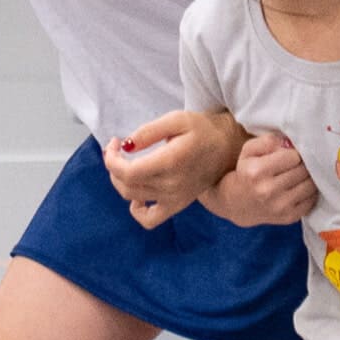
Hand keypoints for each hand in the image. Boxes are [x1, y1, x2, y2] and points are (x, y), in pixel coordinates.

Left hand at [107, 109, 237, 229]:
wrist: (228, 147)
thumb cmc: (202, 130)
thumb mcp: (176, 119)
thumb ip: (148, 132)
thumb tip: (126, 145)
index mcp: (170, 162)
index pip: (128, 172)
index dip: (111, 159)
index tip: (114, 143)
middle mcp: (172, 185)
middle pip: (126, 185)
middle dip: (113, 167)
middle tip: (117, 150)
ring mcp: (175, 198)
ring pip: (133, 198)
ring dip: (120, 182)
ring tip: (125, 165)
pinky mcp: (178, 205)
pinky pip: (150, 220)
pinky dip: (137, 210)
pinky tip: (137, 195)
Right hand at [211, 133, 317, 226]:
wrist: (239, 204)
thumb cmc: (247, 172)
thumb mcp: (249, 151)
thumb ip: (268, 141)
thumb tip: (289, 143)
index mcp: (257, 172)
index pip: (293, 156)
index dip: (293, 153)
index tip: (289, 155)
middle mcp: (268, 190)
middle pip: (303, 170)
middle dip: (302, 165)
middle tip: (295, 165)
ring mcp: (280, 206)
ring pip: (311, 184)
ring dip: (308, 178)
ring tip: (298, 176)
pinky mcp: (290, 217)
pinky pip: (312, 199)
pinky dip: (309, 192)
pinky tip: (299, 188)